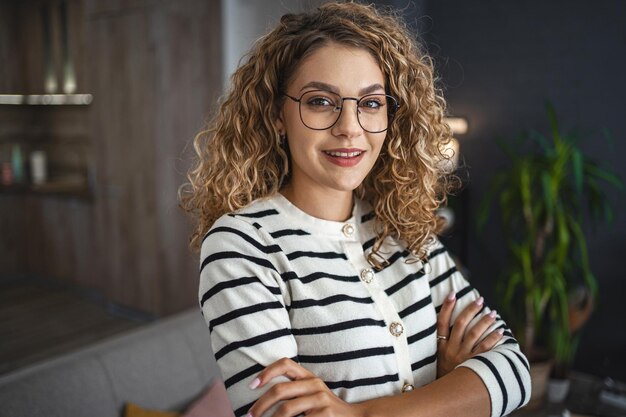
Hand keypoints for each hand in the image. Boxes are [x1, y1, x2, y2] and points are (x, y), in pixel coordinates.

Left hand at [247, 357, 363, 416]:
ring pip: (286, 409)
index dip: (267, 372)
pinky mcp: (325, 415)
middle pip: (280, 390)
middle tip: (249, 416)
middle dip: (260, 405)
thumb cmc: (325, 409)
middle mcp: (315, 384)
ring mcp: (321, 400)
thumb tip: (261, 400)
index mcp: (309, 376)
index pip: (285, 363)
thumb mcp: (311, 394)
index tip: (252, 386)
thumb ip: (292, 391)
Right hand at [436, 293, 503, 377]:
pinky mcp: (473, 363)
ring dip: (484, 322)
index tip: (453, 294)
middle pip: (460, 324)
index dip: (446, 307)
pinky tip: (500, 331)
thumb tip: (453, 322)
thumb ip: (444, 341)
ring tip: (493, 313)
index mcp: (440, 345)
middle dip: (470, 310)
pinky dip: (493, 339)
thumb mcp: (438, 356)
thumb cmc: (445, 372)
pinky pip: (485, 349)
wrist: (447, 393)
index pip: (441, 322)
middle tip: (480, 300)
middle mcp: (451, 349)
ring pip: (474, 334)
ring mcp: (462, 356)